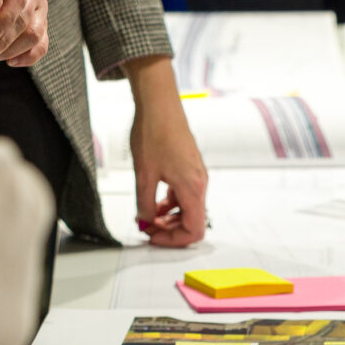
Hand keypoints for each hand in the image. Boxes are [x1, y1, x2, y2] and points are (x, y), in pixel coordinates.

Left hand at [125, 55, 209, 246]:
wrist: (159, 103)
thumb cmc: (154, 132)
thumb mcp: (144, 175)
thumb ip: (145, 205)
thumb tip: (145, 223)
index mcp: (193, 188)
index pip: (194, 230)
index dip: (173, 240)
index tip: (152, 237)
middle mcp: (200, 183)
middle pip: (192, 221)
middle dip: (169, 229)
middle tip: (146, 228)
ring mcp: (196, 175)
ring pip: (187, 208)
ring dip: (168, 217)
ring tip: (146, 215)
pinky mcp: (189, 167)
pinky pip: (184, 194)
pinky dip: (169, 203)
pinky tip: (152, 200)